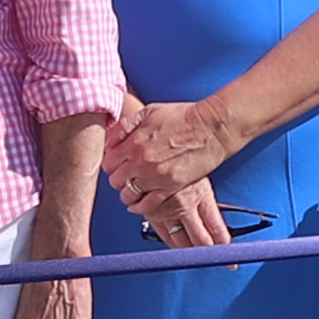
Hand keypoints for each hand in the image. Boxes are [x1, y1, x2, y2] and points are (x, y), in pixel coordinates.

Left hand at [107, 96, 241, 244]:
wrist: (211, 128)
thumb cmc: (183, 116)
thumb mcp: (148, 112)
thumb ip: (125, 127)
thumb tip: (109, 140)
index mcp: (135, 142)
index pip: (108, 163)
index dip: (111, 163)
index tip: (116, 162)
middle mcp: (142, 161)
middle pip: (116, 180)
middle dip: (118, 178)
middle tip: (124, 175)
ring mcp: (157, 176)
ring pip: (129, 194)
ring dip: (128, 192)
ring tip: (133, 187)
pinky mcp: (171, 187)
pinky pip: (148, 205)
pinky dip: (140, 206)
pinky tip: (139, 202)